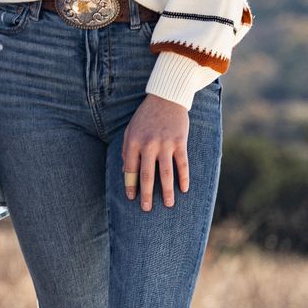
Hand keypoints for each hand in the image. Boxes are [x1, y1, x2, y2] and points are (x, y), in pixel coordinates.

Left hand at [122, 94, 189, 211]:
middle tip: (146, 209)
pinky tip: (184, 189)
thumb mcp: (130, 129)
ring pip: (166, 172)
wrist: (166, 97)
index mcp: (133, 142)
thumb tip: (124, 171)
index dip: (130, 185)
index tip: (131, 198)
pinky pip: (182, 163)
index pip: (129, 169)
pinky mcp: (180, 142)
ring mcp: (165, 144)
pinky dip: (184, 177)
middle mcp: (148, 144)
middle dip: (146, 194)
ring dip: (167, 190)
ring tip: (168, 204)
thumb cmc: (145, 116)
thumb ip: (126, 149)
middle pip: (147, 175)